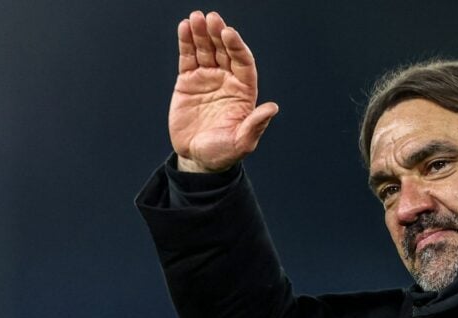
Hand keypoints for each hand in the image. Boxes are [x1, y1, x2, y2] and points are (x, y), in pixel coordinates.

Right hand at [169, 11, 278, 172]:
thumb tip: (273, 108)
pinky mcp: (188, 81)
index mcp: (244, 90)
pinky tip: (184, 28)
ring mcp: (207, 78)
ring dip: (201, 33)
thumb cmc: (223, 152)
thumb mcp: (241, 142)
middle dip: (217, 34)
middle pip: (224, 50)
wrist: (196, 158)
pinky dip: (186, 43)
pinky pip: (188, 57)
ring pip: (206, 50)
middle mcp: (227, 80)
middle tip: (211, 18)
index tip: (229, 33)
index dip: (237, 47)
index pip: (243, 62)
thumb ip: (255, 125)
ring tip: (195, 18)